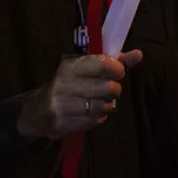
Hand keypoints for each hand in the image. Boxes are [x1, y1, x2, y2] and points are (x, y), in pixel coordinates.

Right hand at [17, 50, 141, 139]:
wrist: (38, 111)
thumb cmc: (69, 85)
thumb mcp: (86, 68)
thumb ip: (113, 61)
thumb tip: (138, 54)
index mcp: (71, 66)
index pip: (103, 64)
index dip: (117, 69)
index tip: (118, 72)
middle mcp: (65, 84)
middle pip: (107, 87)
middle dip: (114, 90)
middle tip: (110, 90)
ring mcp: (64, 105)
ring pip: (103, 106)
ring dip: (107, 105)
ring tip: (100, 101)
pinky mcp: (65, 123)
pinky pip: (95, 120)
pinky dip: (99, 117)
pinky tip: (91, 113)